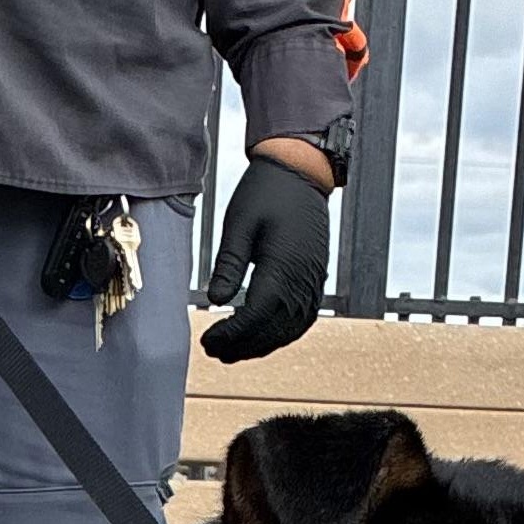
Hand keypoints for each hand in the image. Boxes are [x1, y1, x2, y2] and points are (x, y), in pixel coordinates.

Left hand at [201, 153, 331, 364]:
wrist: (302, 173)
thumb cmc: (266, 193)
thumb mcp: (238, 224)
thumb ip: (228, 264)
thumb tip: (215, 300)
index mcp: (283, 266)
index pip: (255, 316)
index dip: (231, 335)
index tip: (208, 340)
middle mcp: (302, 281)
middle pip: (270, 331)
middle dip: (240, 346)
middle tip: (212, 350)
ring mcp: (313, 284)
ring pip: (286, 332)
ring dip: (258, 346)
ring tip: (229, 350)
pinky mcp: (315, 283)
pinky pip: (299, 323)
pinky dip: (277, 337)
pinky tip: (258, 338)